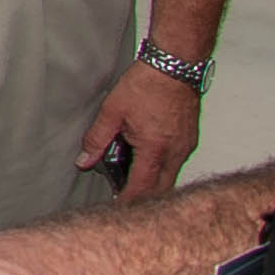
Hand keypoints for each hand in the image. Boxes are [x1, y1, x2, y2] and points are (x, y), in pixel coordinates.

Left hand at [72, 58, 201, 199]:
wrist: (175, 64)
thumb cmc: (147, 83)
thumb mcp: (113, 111)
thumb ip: (97, 139)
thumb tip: (84, 161)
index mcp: (155, 149)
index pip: (141, 189)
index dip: (127, 202)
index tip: (115, 210)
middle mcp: (175, 152)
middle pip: (160, 190)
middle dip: (142, 199)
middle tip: (122, 200)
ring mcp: (186, 146)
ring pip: (170, 178)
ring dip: (152, 184)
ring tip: (131, 181)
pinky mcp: (190, 139)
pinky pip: (176, 164)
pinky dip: (162, 170)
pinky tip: (147, 161)